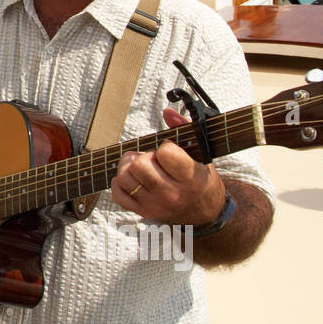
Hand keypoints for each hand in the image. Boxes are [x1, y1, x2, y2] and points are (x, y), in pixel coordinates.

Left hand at [110, 107, 225, 224]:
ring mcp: (155, 205)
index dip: (165, 147)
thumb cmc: (201, 179)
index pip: (164, 153)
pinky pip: (118, 194)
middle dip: (143, 156)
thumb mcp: (201, 154)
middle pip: (139, 166)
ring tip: (141, 167)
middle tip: (152, 159)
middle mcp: (172, 194)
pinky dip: (119, 183)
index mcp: (191, 178)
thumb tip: (167, 111)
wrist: (205, 212)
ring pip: (125, 178)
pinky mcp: (143, 212)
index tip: (170, 151)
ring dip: (128, 168)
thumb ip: (184, 128)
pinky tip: (132, 178)